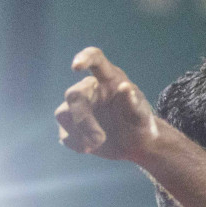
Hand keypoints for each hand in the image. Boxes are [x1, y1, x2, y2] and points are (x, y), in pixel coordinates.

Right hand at [54, 47, 160, 161]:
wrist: (136, 145)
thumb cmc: (141, 124)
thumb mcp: (142, 116)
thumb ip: (133, 103)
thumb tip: (125, 87)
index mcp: (110, 79)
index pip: (96, 59)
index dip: (85, 58)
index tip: (76, 66)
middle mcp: (91, 90)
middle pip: (74, 95)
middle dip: (83, 119)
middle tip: (100, 138)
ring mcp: (78, 108)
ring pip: (63, 114)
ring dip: (79, 133)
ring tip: (97, 145)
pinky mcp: (72, 126)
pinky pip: (64, 133)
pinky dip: (76, 143)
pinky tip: (90, 148)